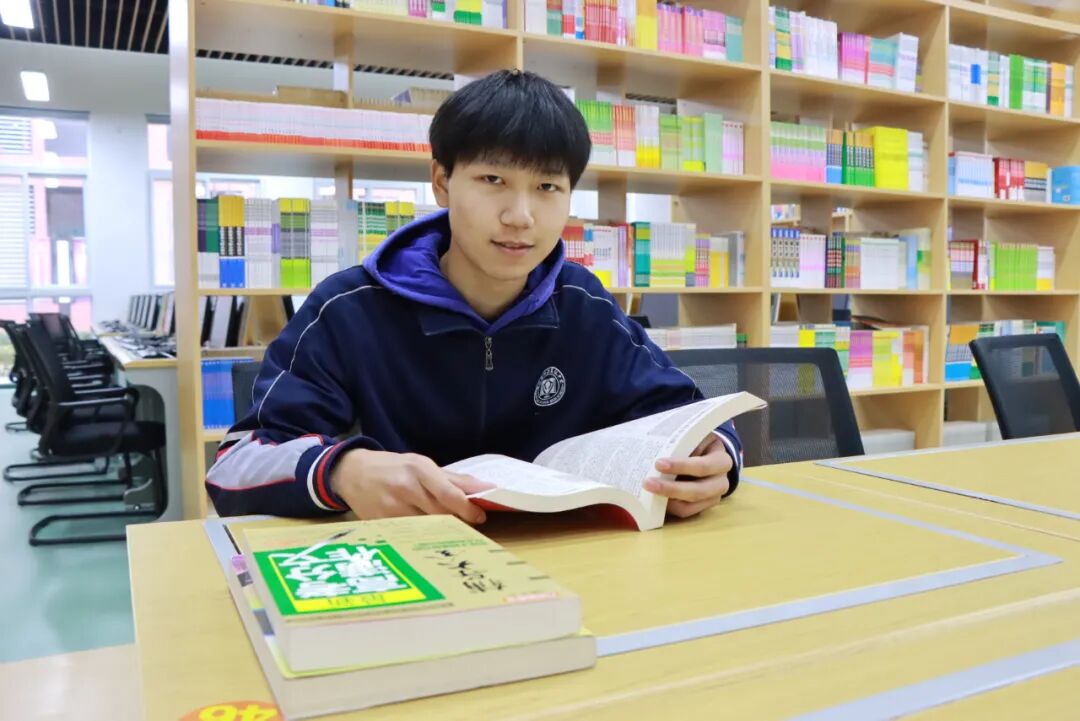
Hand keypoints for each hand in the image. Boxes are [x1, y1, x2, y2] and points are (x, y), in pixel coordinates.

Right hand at [330, 449, 493, 523]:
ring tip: (449, 529)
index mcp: (418, 469)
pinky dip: (421, 535)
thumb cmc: (392, 467)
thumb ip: (453, 478)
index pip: (449, 494)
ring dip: (441, 530)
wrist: (351, 472)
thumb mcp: (420, 464)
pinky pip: (409, 533)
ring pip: (426, 526)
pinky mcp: (382, 524)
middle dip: (457, 520)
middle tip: (469, 524)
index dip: (467, 508)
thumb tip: (484, 488)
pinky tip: (426, 535)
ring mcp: (391, 509)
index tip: (481, 516)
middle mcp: (405, 488)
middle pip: (440, 513)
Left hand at [643, 434, 732, 517]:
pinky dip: (668, 507)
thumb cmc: (698, 444)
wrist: (706, 455)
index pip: (703, 466)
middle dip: (671, 489)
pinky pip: (684, 511)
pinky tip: (653, 498)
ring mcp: (712, 498)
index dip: (682, 466)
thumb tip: (657, 452)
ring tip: (648, 492)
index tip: (659, 463)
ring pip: (689, 506)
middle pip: (697, 491)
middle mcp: (721, 483)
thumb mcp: (695, 438)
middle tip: (648, 483)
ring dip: (666, 500)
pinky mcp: (701, 508)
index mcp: (722, 461)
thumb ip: (682, 444)